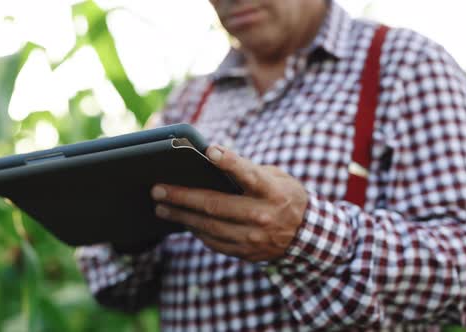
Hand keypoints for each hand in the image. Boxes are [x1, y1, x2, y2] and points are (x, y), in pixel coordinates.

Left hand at [151, 145, 307, 261]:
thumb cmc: (285, 196)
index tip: (209, 150)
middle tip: (157, 190)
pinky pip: (214, 242)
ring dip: (181, 216)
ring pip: (209, 227)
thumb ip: (248, 170)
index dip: (229, 162)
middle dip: (182, 197)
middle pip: (215, 205)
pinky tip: (183, 221)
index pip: (248, 174)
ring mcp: (254, 237)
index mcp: (272, 191)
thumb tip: (211, 159)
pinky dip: (197, 231)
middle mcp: (263, 215)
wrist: (307, 236)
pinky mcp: (248, 253)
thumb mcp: (276, 177)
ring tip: (161, 207)